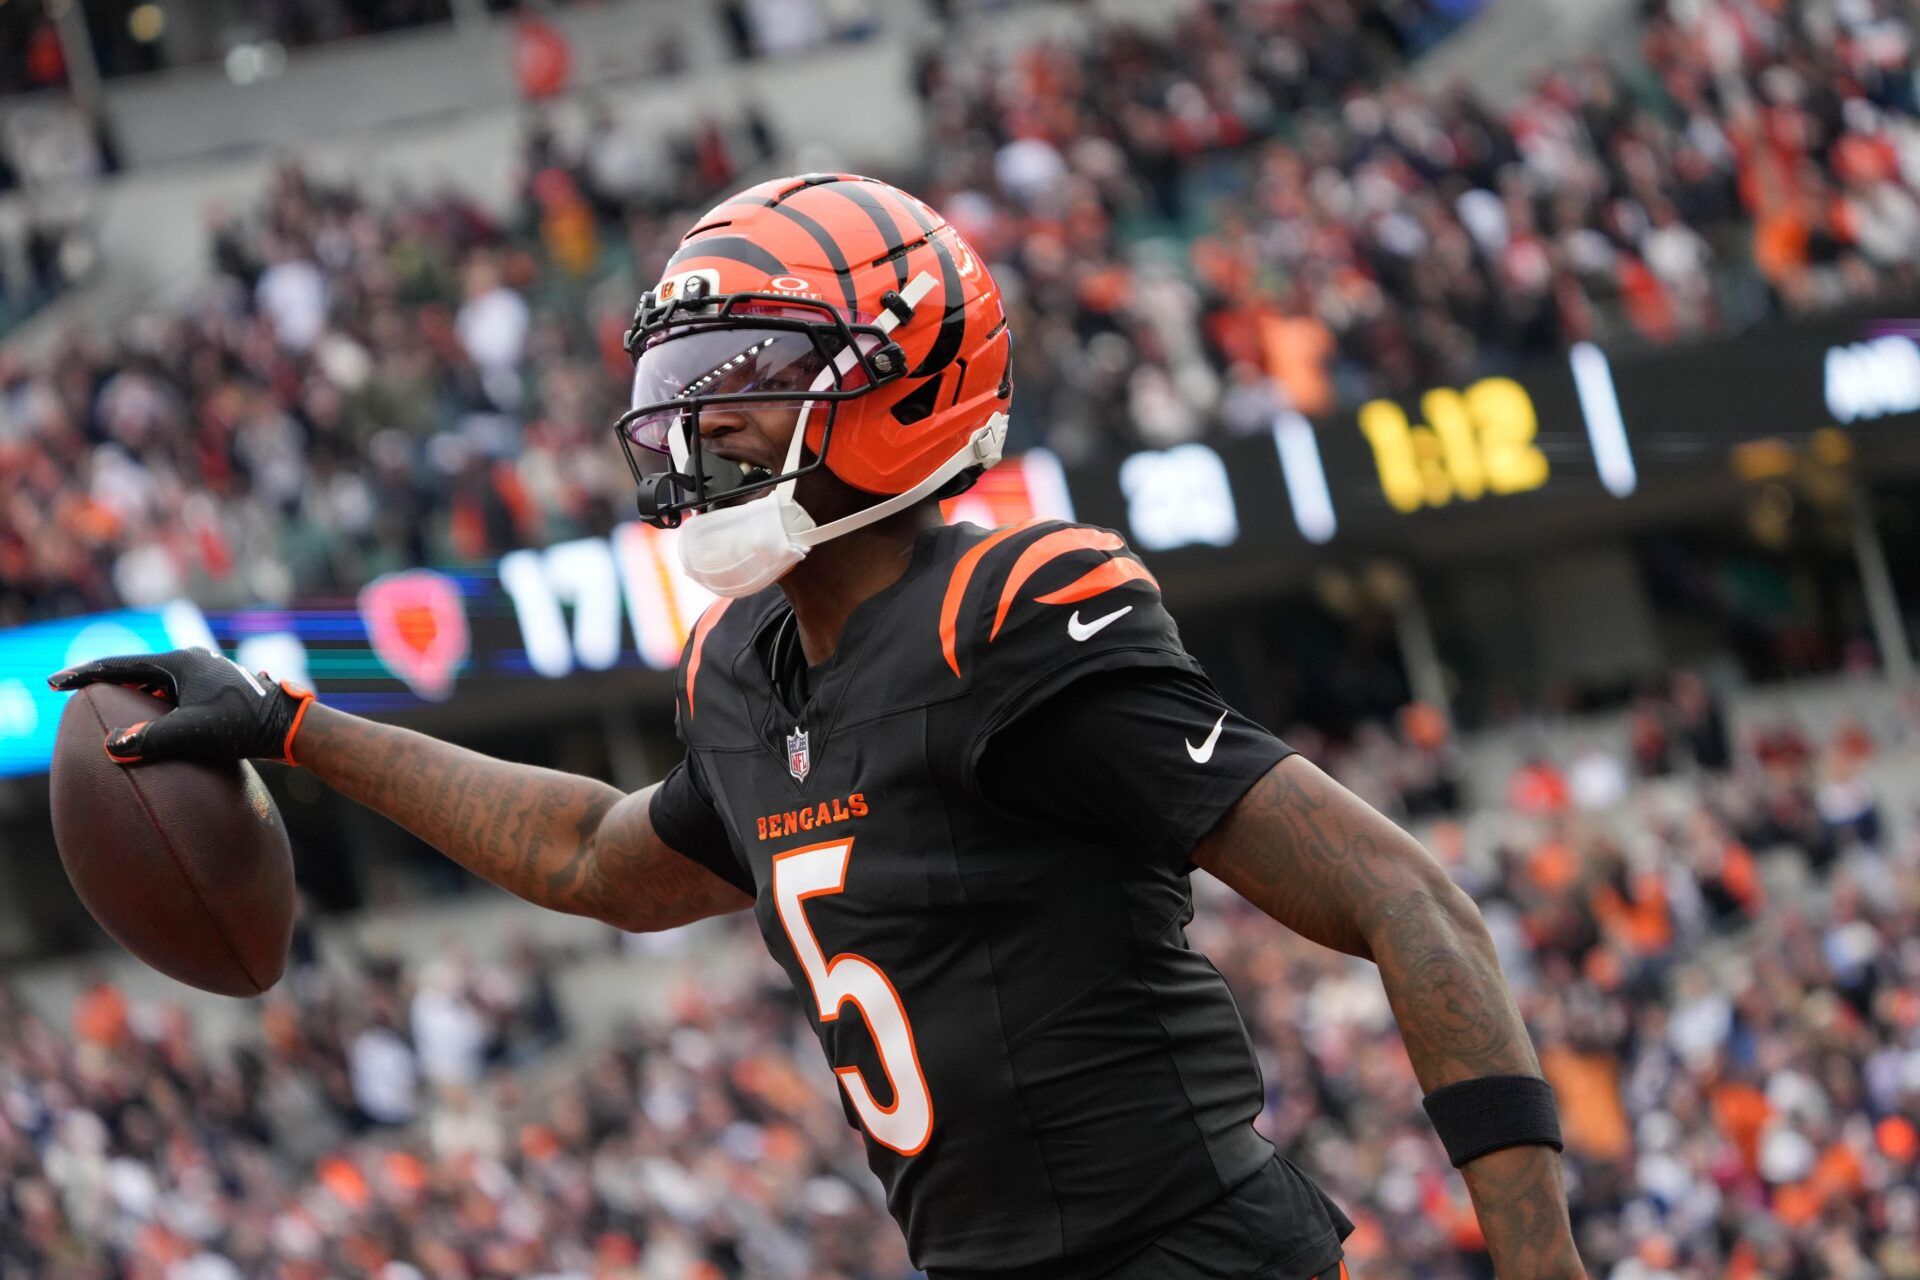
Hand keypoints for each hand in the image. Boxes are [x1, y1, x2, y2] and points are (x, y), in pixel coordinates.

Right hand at [48, 649, 314, 765]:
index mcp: (181, 662)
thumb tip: (111, 747)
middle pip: (136, 671)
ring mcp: (205, 676)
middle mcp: (192, 662)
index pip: (121, 666)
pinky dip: (151, 705)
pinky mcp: (214, 692)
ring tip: (102, 705)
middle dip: (104, 680)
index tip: (56, 683)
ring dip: (129, 693)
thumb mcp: (195, 732)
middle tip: (72, 691)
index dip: (85, 675)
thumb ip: (153, 738)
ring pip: (155, 683)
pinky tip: (145, 720)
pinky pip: (172, 695)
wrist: (291, 727)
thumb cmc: (245, 726)